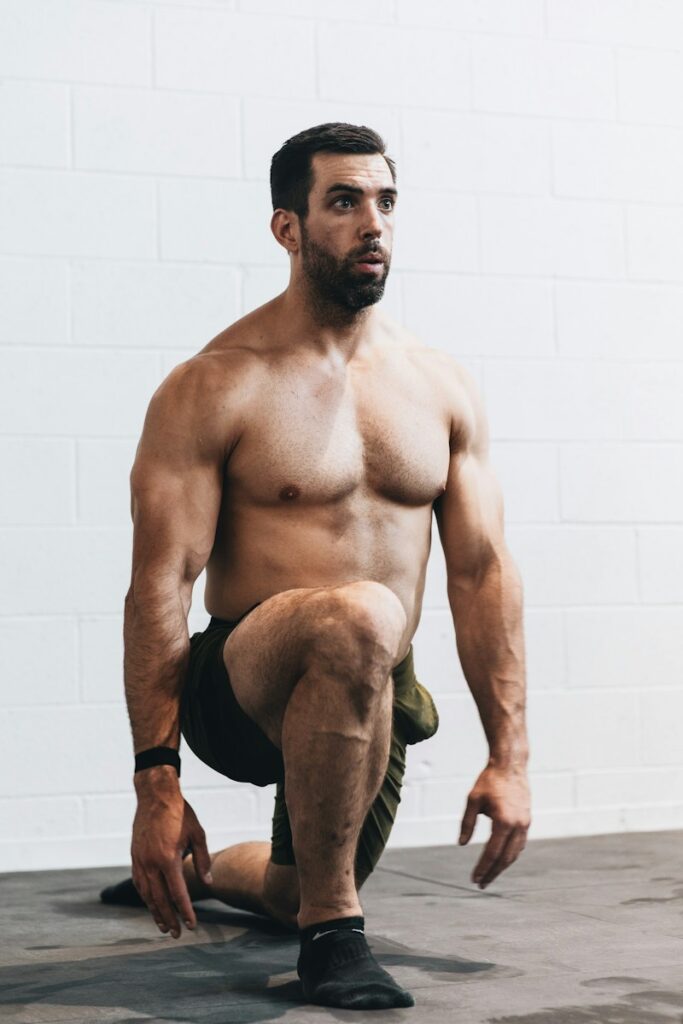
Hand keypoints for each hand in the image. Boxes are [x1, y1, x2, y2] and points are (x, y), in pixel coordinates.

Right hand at [131, 768, 211, 938]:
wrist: (155, 795)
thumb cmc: (180, 813)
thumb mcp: (198, 834)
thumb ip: (203, 860)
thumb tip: (208, 883)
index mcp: (168, 858)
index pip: (177, 893)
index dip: (186, 911)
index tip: (192, 925)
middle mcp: (151, 863)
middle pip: (160, 899)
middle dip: (170, 919)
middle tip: (178, 934)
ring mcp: (140, 861)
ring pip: (147, 894)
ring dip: (155, 912)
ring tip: (164, 926)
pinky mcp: (134, 856)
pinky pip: (139, 883)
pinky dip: (146, 897)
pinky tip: (152, 905)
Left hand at [459, 763, 529, 888]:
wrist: (511, 765)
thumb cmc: (489, 780)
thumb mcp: (473, 800)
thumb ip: (467, 823)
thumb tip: (462, 844)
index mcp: (503, 821)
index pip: (492, 853)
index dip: (483, 868)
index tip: (474, 879)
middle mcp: (518, 825)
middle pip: (505, 858)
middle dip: (493, 873)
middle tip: (481, 884)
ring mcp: (525, 823)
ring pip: (515, 853)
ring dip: (503, 866)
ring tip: (490, 874)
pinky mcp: (527, 820)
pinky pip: (519, 844)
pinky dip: (510, 854)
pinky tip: (501, 858)